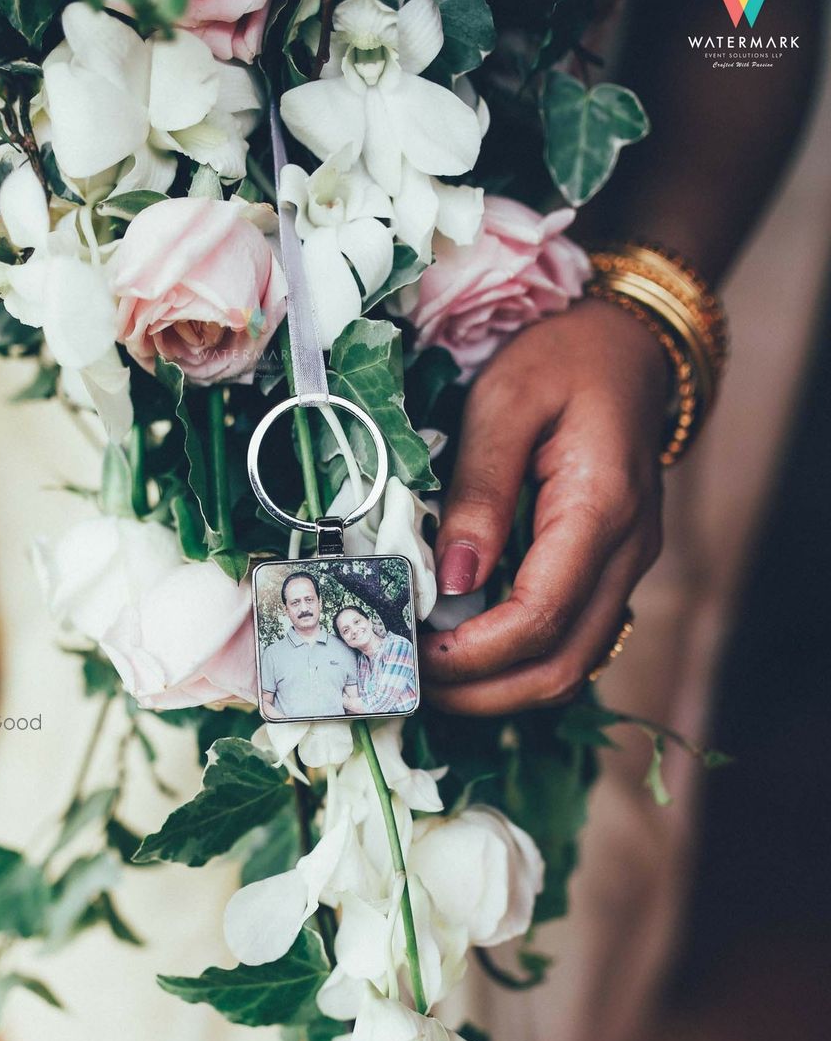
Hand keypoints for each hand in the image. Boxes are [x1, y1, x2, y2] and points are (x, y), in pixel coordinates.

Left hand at [421, 298, 669, 714]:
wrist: (626, 346)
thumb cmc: (560, 360)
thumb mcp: (504, 401)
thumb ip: (479, 490)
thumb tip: (451, 579)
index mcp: (602, 510)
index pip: (540, 616)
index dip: (473, 653)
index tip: (413, 652)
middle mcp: (628, 554)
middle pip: (562, 666)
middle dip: (483, 693)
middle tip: (411, 683)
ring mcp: (627, 570)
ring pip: (573, 668)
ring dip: (501, 691)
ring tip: (431, 677)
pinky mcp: (612, 574)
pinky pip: (573, 643)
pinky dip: (520, 665)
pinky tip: (467, 654)